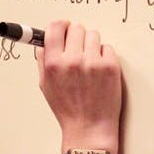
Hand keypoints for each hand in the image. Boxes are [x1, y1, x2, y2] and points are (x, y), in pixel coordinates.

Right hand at [36, 20, 122, 153]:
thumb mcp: (45, 85)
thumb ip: (43, 60)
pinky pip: (107, 47)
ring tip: (90, 62)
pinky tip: (100, 71)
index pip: (54, 27)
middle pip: (76, 28)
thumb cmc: (68, 109)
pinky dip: (104, 56)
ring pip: (93, 35)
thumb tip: (44, 41)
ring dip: (91, 45)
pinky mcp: (111, 66)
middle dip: (77, 37)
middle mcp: (72, 60)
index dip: (60, 25)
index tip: (64, 28)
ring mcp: (93, 63)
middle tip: (78, 50)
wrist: (90, 128)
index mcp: (53, 63)